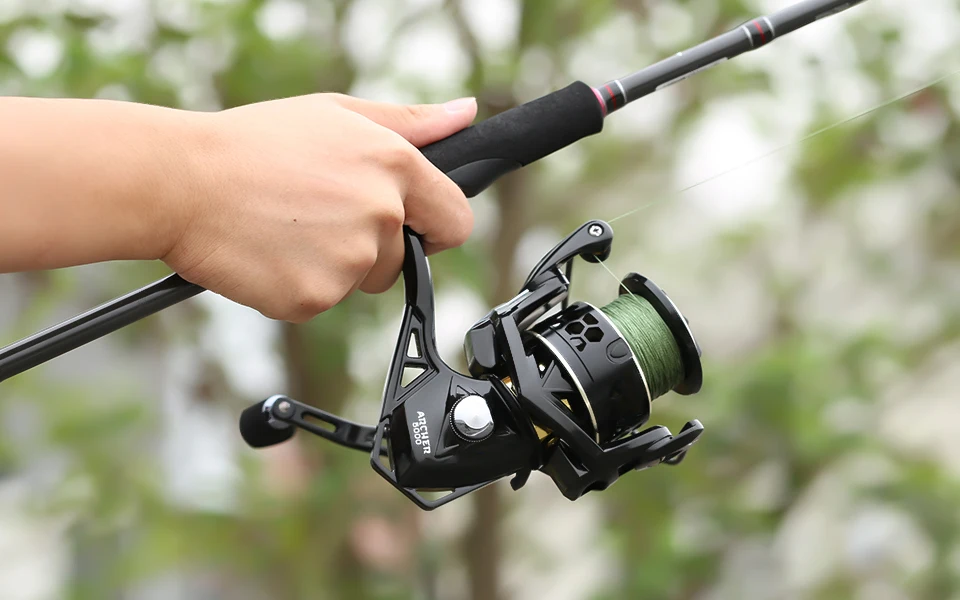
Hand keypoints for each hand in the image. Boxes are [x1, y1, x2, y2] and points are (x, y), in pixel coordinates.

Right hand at [163, 94, 476, 322]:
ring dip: (332, 266)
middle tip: (316, 217)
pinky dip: (297, 287)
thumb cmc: (253, 144)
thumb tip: (464, 115)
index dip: (436, 228)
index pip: (455, 219)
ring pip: (360, 281)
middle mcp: (381, 214)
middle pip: (404, 258)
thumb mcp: (336, 114)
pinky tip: (268, 253)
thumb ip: (410, 123)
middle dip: (371, 247)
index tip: (415, 228)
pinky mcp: (315, 298)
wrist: (181, 182)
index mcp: (393, 166)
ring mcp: (349, 260)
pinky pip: (321, 301)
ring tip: (285, 229)